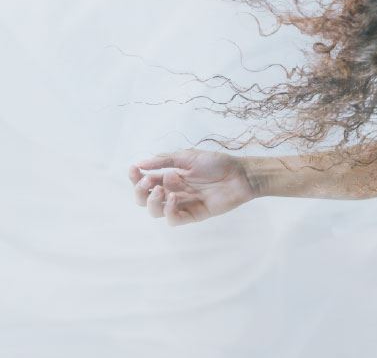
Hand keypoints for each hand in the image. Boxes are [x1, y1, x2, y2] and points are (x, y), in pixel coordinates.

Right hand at [128, 149, 257, 225]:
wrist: (240, 174)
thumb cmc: (217, 163)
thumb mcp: (188, 157)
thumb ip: (165, 160)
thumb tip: (140, 163)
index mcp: (170, 177)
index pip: (146, 181)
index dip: (136, 177)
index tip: (134, 169)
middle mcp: (173, 191)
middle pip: (145, 199)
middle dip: (140, 192)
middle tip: (148, 182)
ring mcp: (183, 204)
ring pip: (156, 211)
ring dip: (152, 202)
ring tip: (162, 190)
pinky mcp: (193, 214)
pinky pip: (174, 220)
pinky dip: (169, 210)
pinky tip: (174, 197)